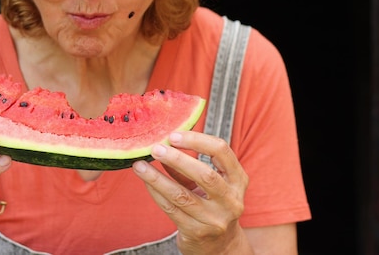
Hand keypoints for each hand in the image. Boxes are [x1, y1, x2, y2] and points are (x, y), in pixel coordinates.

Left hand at [132, 131, 250, 254]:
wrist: (220, 246)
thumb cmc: (212, 204)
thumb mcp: (211, 183)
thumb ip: (191, 165)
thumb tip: (164, 144)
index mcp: (238, 180)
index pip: (222, 151)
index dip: (197, 140)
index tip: (173, 135)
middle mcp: (231, 200)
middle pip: (205, 174)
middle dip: (177, 159)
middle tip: (156, 148)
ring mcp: (215, 219)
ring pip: (182, 195)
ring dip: (157, 177)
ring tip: (140, 165)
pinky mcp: (197, 232)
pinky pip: (171, 209)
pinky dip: (156, 192)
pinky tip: (145, 181)